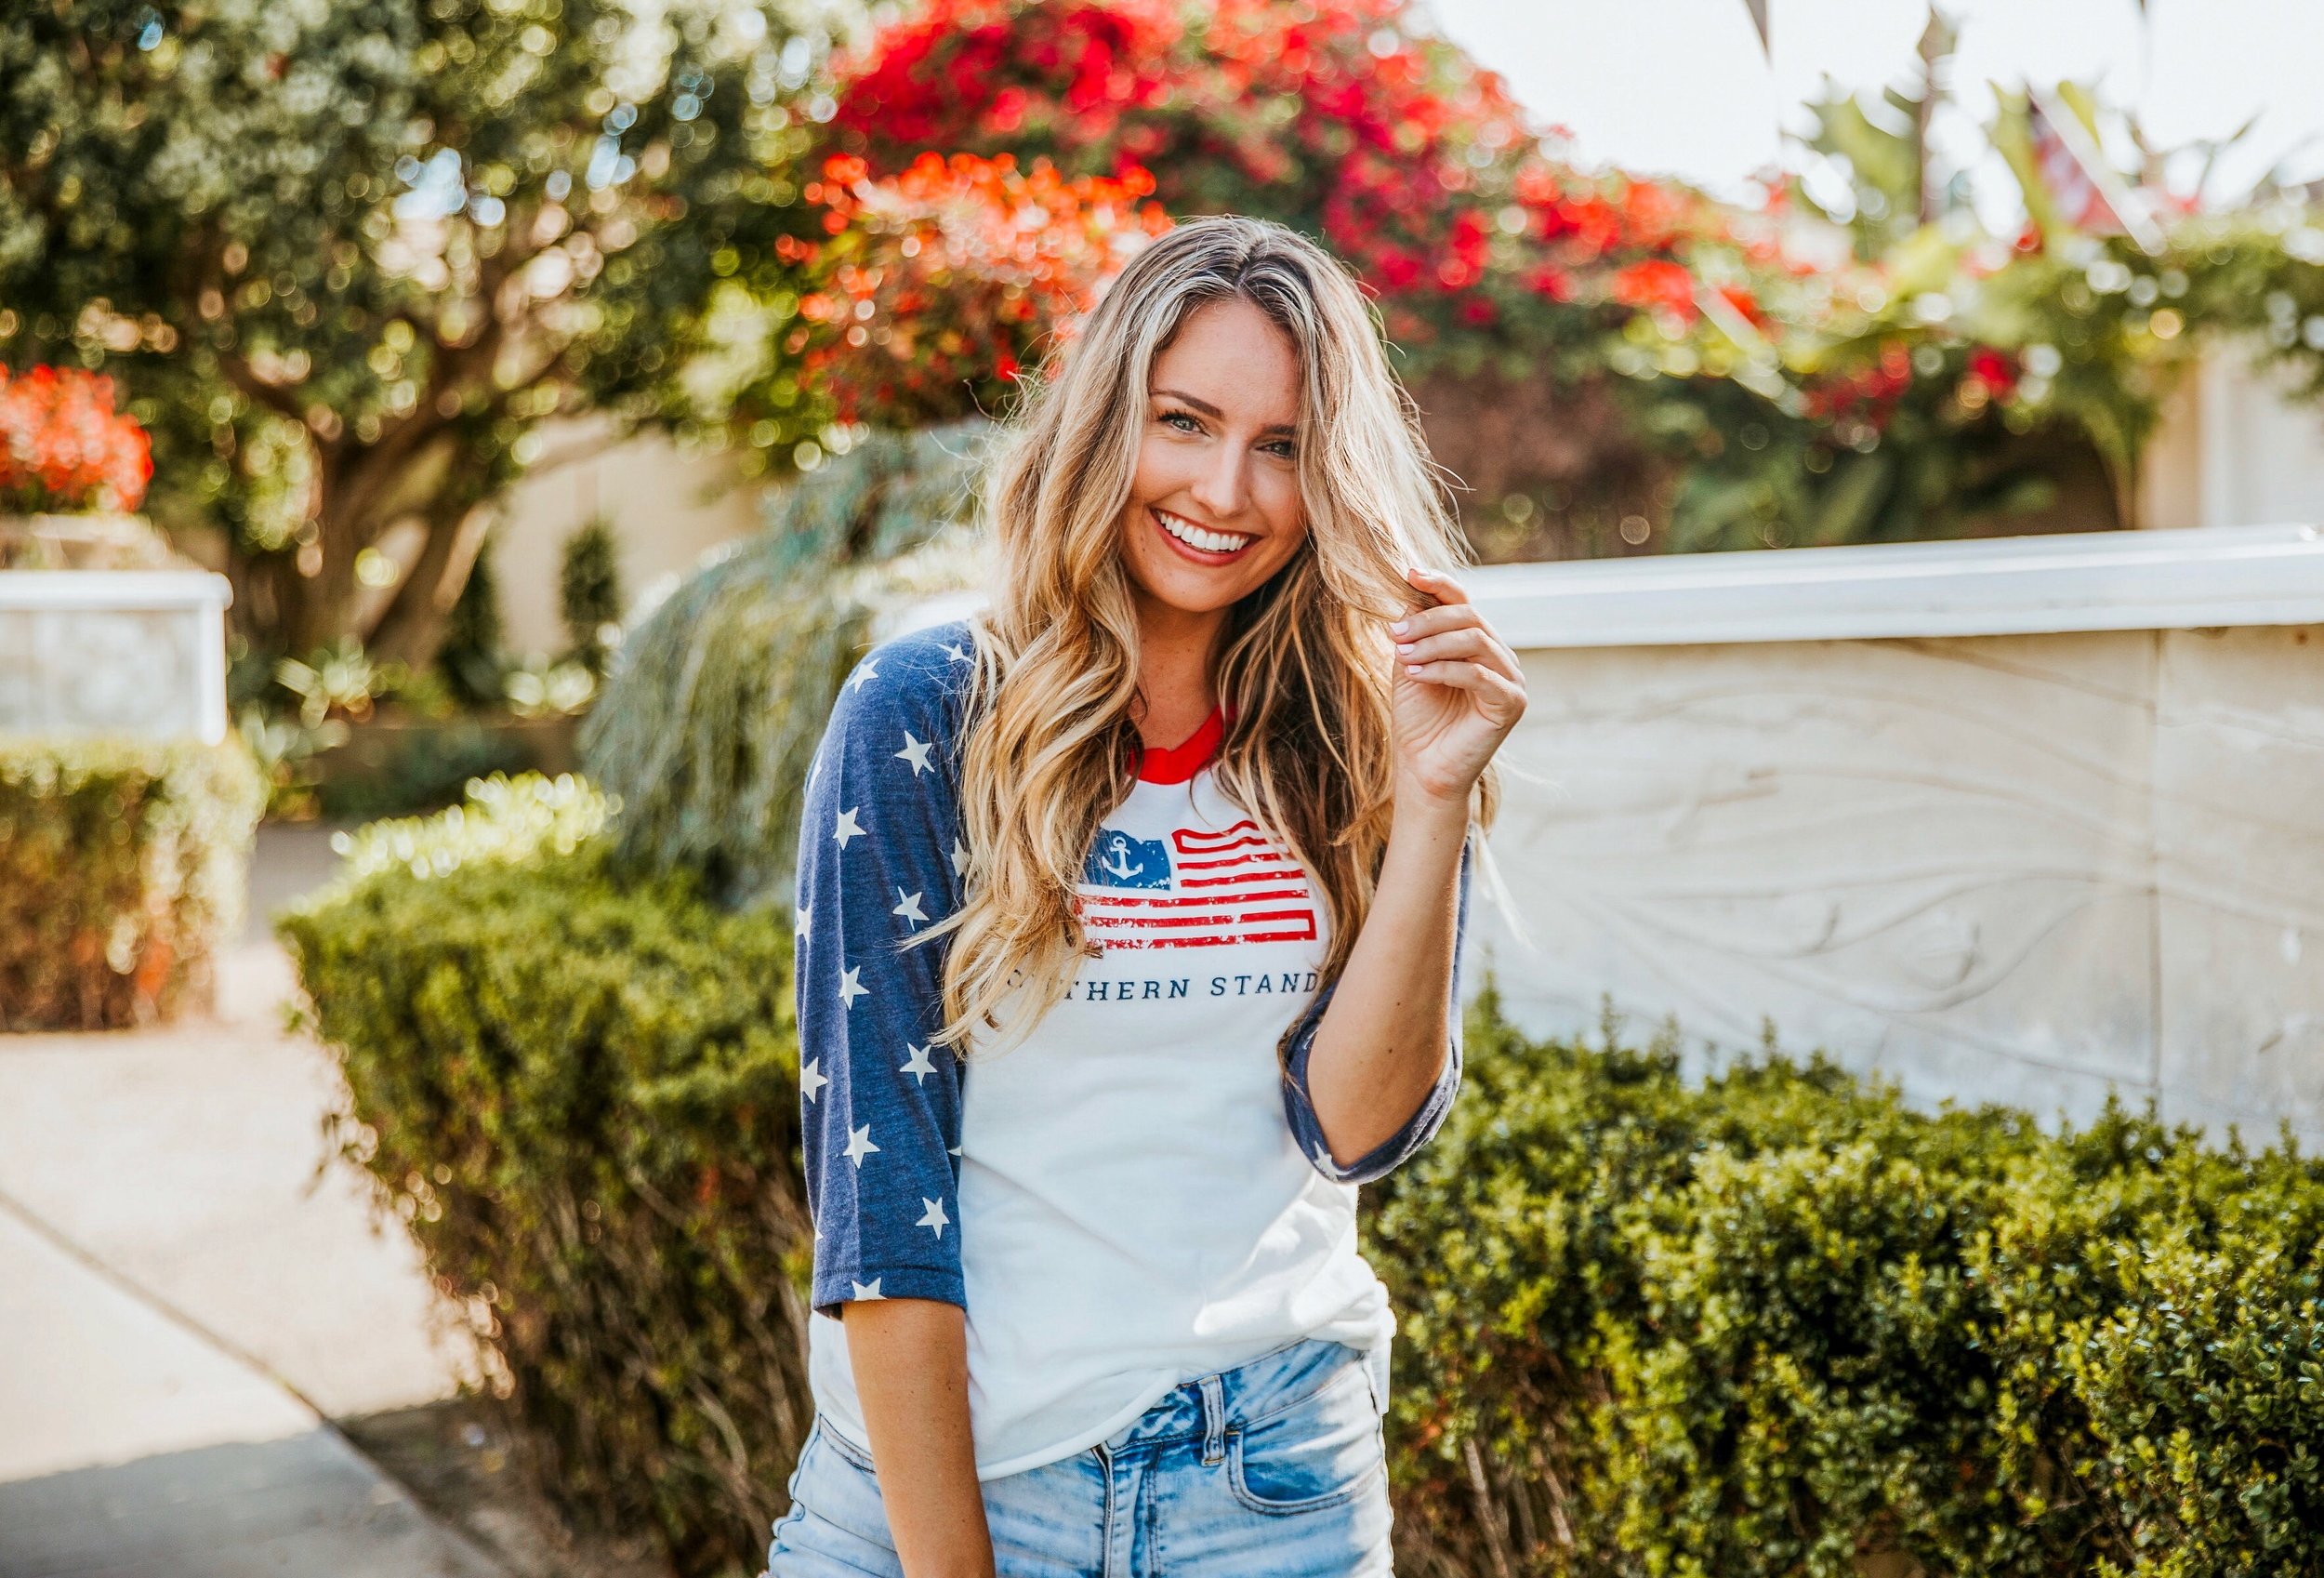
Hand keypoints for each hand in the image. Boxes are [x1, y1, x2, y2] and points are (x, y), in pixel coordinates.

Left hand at [1386, 565, 1525, 806]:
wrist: (1423, 769)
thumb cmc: (1418, 720)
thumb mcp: (1411, 665)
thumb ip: (1416, 631)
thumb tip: (1413, 593)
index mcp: (1479, 643)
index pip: (1464, 601)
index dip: (1439, 583)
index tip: (1409, 573)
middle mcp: (1501, 656)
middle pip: (1470, 616)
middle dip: (1428, 621)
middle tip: (1395, 633)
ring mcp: (1511, 679)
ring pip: (1475, 640)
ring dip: (1433, 643)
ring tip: (1402, 655)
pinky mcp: (1512, 703)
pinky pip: (1478, 674)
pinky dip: (1443, 669)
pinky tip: (1417, 673)